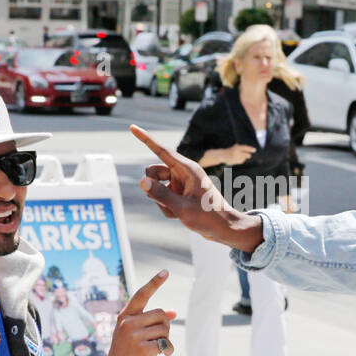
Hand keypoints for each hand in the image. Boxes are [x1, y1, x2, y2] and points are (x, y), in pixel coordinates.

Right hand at [101, 269, 174, 355]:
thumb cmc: (127, 353)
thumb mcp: (135, 333)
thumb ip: (151, 321)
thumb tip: (173, 312)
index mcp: (126, 316)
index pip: (142, 295)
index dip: (155, 282)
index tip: (165, 271)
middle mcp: (128, 323)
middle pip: (160, 314)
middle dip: (164, 327)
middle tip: (156, 339)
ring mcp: (134, 336)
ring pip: (164, 329)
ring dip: (165, 340)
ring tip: (154, 349)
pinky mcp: (142, 349)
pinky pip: (165, 344)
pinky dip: (168, 350)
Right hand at [130, 124, 260, 248]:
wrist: (224, 228)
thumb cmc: (208, 217)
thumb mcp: (181, 208)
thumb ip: (160, 195)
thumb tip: (141, 181)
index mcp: (187, 169)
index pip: (161, 150)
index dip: (145, 138)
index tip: (132, 127)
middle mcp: (183, 172)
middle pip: (152, 171)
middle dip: (153, 186)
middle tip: (168, 201)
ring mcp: (180, 182)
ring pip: (155, 186)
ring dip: (160, 201)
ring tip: (178, 211)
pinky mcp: (179, 192)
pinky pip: (161, 196)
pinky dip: (166, 207)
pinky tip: (180, 215)